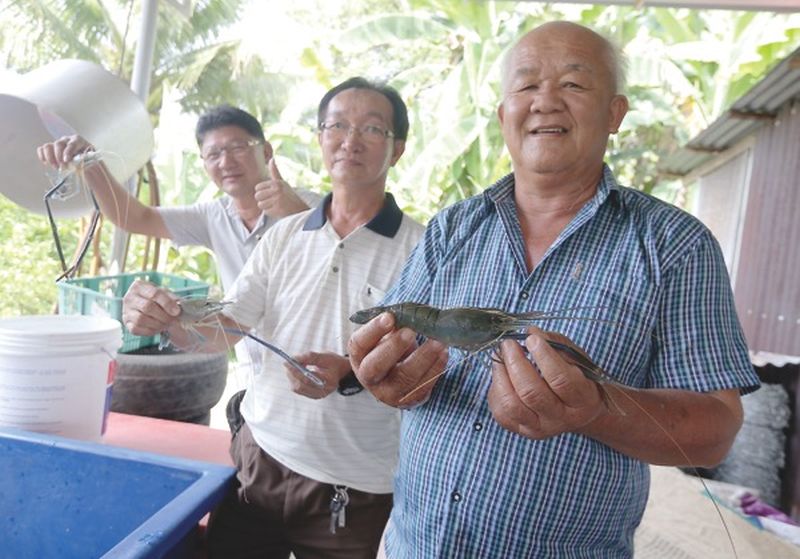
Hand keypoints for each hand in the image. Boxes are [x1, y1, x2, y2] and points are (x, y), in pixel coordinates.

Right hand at [37, 134, 93, 168]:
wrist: (88, 161)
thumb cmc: (90, 161)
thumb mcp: (92, 160)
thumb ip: (87, 161)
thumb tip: (80, 165)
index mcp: (78, 140)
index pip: (72, 144)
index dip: (68, 152)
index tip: (66, 161)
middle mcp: (67, 140)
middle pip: (58, 144)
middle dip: (59, 157)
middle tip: (62, 167)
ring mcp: (58, 144)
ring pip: (48, 146)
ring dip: (50, 157)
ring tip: (56, 167)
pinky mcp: (51, 149)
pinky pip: (42, 149)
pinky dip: (42, 156)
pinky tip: (46, 163)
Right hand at [121, 279, 181, 336]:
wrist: (148, 308)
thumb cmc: (157, 299)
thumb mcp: (165, 294)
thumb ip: (172, 298)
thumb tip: (178, 304)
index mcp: (139, 286)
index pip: (154, 294)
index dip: (167, 303)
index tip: (177, 311)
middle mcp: (129, 297)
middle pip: (147, 307)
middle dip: (163, 315)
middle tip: (173, 320)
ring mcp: (126, 311)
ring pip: (141, 319)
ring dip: (157, 324)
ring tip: (166, 324)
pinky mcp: (126, 323)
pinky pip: (137, 329)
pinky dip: (150, 330)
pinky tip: (157, 328)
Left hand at [254, 158, 308, 217]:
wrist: (300, 209)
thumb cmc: (289, 195)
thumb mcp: (282, 182)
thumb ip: (275, 172)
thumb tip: (271, 159)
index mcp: (277, 182)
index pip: (257, 187)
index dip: (262, 192)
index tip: (270, 194)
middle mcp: (277, 190)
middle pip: (257, 196)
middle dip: (262, 200)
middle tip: (272, 201)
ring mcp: (278, 200)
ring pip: (260, 204)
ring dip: (266, 207)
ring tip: (275, 205)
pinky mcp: (278, 209)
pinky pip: (266, 212)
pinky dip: (270, 213)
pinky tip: (277, 210)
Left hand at [284, 352, 349, 398]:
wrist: (340, 371)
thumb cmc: (333, 362)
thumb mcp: (324, 356)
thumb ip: (310, 356)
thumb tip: (293, 359)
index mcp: (330, 379)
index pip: (309, 376)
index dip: (296, 369)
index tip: (288, 361)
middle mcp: (325, 390)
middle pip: (302, 385)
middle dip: (292, 373)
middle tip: (287, 363)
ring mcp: (319, 395)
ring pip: (298, 388)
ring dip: (292, 377)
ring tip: (294, 366)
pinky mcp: (313, 396)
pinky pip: (298, 390)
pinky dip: (294, 380)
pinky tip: (297, 373)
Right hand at [347, 312, 448, 408]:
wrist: (397, 378)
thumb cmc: (390, 349)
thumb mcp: (385, 336)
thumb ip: (392, 325)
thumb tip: (407, 312)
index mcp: (360, 357)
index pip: (359, 344)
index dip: (373, 330)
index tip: (389, 317)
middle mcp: (369, 378)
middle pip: (376, 365)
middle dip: (394, 347)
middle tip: (410, 331)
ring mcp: (389, 392)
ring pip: (405, 378)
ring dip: (423, 357)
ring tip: (438, 341)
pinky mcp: (409, 400)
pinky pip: (423, 385)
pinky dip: (436, 368)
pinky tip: (443, 353)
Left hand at [487, 327, 604, 439]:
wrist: (577, 411)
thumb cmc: (576, 378)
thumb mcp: (575, 358)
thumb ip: (555, 344)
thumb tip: (531, 332)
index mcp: (582, 400)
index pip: (561, 380)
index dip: (544, 356)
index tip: (531, 338)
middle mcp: (561, 418)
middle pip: (532, 393)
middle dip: (516, 363)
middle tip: (509, 344)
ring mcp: (540, 428)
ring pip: (512, 405)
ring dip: (502, 375)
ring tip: (500, 356)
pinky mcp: (521, 430)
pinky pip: (501, 411)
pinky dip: (496, 389)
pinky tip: (500, 374)